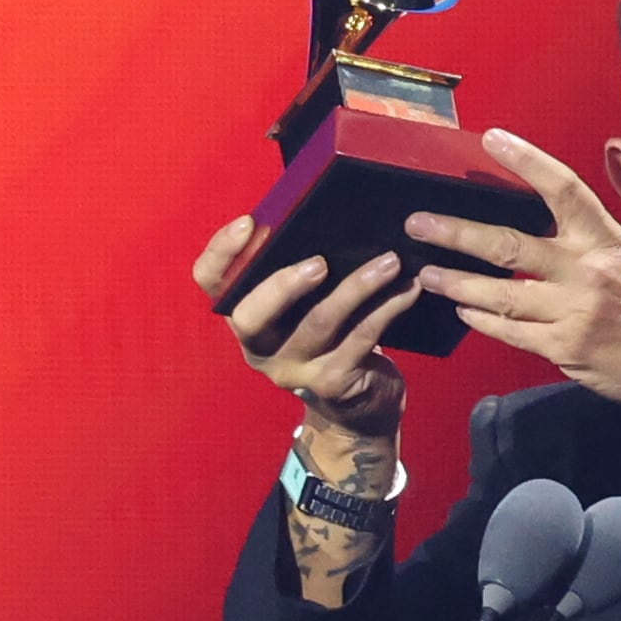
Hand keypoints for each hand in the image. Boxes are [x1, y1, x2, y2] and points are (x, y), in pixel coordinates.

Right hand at [191, 216, 422, 435]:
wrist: (359, 405)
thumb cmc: (331, 337)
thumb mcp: (306, 306)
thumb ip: (300, 271)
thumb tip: (326, 215)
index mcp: (244, 316)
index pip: (211, 283)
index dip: (222, 253)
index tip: (250, 222)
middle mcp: (258, 347)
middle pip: (251, 316)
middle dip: (282, 285)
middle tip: (320, 261)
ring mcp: (294, 370)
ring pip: (318, 323)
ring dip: (357, 287)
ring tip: (389, 261)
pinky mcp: (333, 382)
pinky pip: (362, 337)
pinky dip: (388, 308)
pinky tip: (409, 288)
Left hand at [409, 130, 620, 412]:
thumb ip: (587, 244)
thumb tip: (535, 227)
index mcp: (607, 240)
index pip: (562, 188)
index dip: (526, 160)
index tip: (491, 138)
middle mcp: (588, 270)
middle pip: (507, 245)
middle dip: (456, 234)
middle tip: (418, 225)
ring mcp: (575, 311)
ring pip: (498, 293)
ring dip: (456, 283)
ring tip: (428, 275)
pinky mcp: (565, 348)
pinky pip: (510, 330)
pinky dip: (482, 320)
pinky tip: (464, 311)